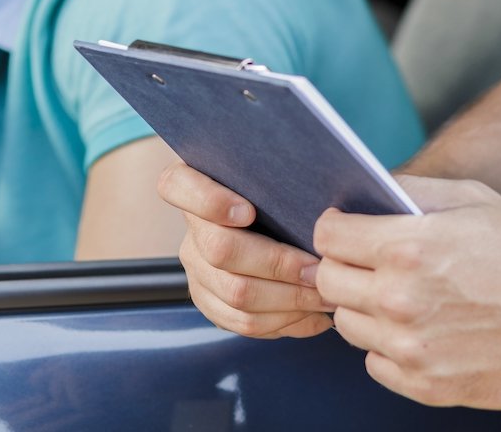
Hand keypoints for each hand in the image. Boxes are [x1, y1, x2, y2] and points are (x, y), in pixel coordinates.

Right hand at [157, 161, 332, 338]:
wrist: (271, 225)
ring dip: (288, 299)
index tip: (248, 211)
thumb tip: (323, 206)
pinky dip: (285, 322)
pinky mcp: (210, 302)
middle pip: (220, 250)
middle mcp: (190, 230)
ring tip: (324, 295)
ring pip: (235, 294)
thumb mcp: (272, 179)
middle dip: (277, 264)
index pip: (176, 186)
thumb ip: (279, 180)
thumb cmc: (277, 195)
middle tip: (317, 269)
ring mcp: (196, 270)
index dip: (209, 201)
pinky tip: (314, 316)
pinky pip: (243, 322)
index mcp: (193, 185)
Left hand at [313, 176, 500, 409]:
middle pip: (327, 281)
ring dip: (364, 309)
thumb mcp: (473, 200)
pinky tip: (416, 331)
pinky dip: (387, 349)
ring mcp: (411, 346)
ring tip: (398, 299)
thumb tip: (371, 189)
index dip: (334, 229)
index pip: (327, 237)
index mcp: (407, 248)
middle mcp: (400, 299)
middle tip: (367, 265)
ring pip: (347, 324)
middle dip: (342, 267)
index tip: (344, 231)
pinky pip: (375, 364)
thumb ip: (413, 191)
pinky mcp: (426, 384)